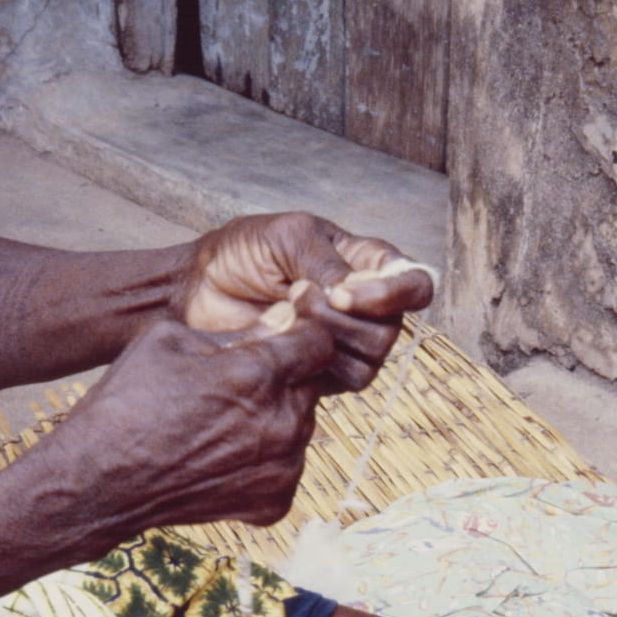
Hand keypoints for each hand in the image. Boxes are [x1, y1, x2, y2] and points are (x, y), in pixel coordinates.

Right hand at [52, 310, 334, 537]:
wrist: (99, 483)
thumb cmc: (126, 403)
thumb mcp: (170, 340)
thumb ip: (237, 330)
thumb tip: (284, 320)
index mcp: (257, 374)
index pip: (319, 340)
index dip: (302, 333)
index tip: (284, 336)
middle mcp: (281, 422)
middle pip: (313, 383)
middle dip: (287, 376)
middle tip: (239, 384)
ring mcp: (283, 467)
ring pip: (302, 424)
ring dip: (278, 417)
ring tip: (225, 422)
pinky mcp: (276, 501)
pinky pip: (287, 464)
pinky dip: (266, 458)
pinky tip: (224, 455)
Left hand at [183, 212, 434, 391]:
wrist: (201, 291)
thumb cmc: (243, 253)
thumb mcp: (286, 236)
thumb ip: (325, 260)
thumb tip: (352, 291)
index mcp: (366, 264)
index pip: (416, 283)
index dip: (394, 293)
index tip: (343, 293)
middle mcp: (367, 305)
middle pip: (393, 327)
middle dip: (342, 316)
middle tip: (295, 295)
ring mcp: (349, 342)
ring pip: (373, 357)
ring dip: (327, 337)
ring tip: (285, 315)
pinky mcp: (327, 373)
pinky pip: (347, 380)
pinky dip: (316, 361)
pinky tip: (283, 340)